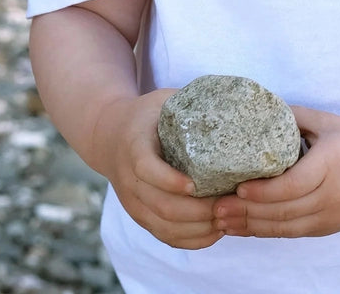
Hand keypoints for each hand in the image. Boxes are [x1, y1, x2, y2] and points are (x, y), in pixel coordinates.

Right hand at [93, 88, 222, 249]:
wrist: (108, 135)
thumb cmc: (147, 114)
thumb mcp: (163, 100)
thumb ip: (190, 101)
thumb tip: (231, 101)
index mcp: (134, 146)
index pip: (147, 169)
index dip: (169, 180)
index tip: (195, 184)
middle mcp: (129, 179)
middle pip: (160, 205)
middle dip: (196, 211)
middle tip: (227, 203)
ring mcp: (133, 201)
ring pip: (163, 226)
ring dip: (197, 228)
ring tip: (226, 218)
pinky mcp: (140, 215)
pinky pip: (164, 236)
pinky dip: (190, 240)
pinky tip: (214, 232)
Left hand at [211, 106, 339, 238]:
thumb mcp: (325, 121)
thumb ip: (291, 116)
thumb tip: (255, 109)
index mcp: (330, 165)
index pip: (294, 186)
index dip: (265, 191)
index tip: (239, 188)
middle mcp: (330, 195)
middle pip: (284, 211)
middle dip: (248, 212)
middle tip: (216, 207)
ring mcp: (329, 216)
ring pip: (285, 227)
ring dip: (251, 227)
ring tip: (222, 221)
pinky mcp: (326, 228)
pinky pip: (291, 233)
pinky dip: (266, 232)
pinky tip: (244, 228)